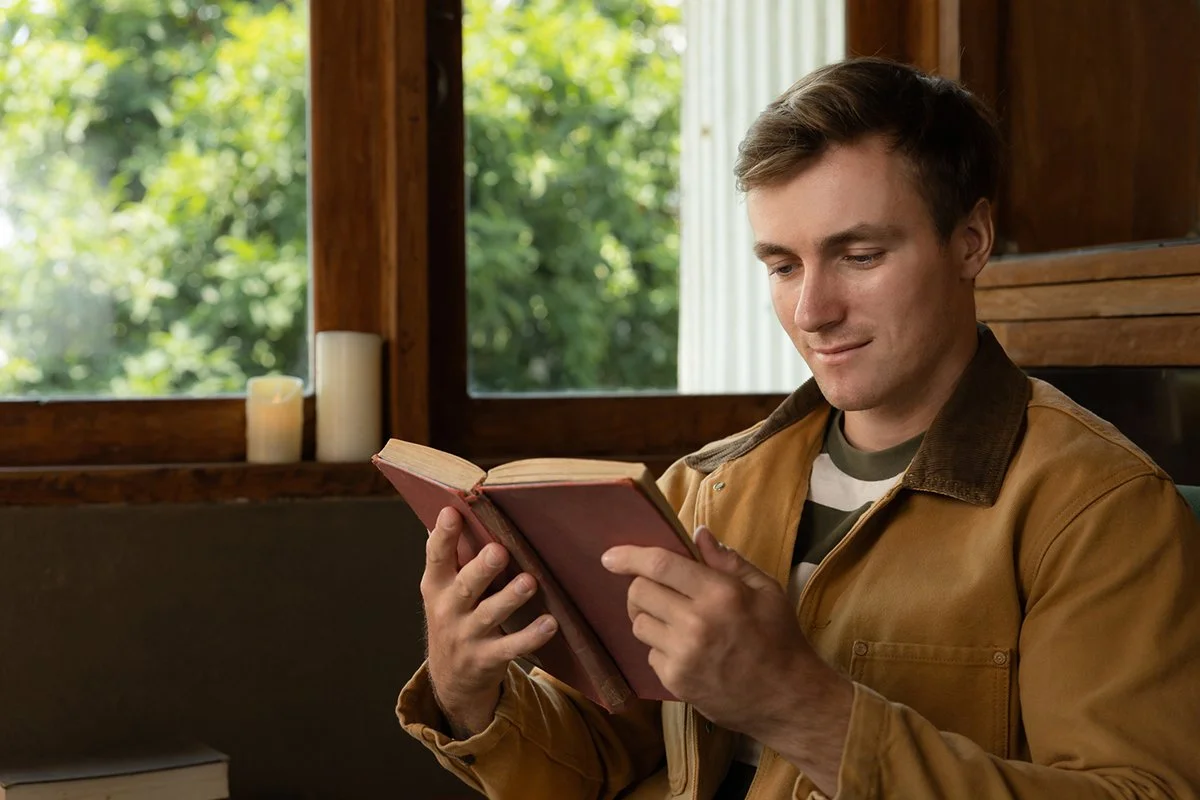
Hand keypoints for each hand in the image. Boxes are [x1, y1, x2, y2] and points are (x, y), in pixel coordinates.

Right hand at [421, 506, 558, 737]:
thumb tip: (454, 505)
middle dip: (482, 568)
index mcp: (436, 585)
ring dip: (510, 598)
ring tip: (529, 582)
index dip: (443, 534)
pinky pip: (511, 647)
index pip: (436, 556)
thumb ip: (451, 555)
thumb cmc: (455, 615)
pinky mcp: (488, 658)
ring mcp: (468, 636)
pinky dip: (531, 636)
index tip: (452, 511)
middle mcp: (448, 609)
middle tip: (499, 550)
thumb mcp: (443, 588)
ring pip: (490, 615)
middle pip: (466, 586)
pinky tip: (550, 623)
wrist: (451, 677)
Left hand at [601, 527, 847, 741]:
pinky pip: (649, 653)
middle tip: (659, 590)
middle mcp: (695, 623)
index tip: (610, 556)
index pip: (659, 565)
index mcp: (719, 593)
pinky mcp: (675, 681)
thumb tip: (697, 533)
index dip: (629, 556)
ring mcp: (682, 655)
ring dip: (649, 616)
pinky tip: (686, 650)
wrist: (788, 699)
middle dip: (642, 586)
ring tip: (675, 620)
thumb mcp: (766, 591)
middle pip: (639, 592)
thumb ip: (728, 561)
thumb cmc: (780, 638)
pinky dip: (660, 646)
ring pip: (638, 623)